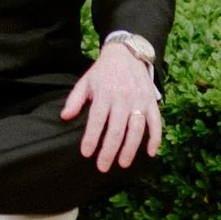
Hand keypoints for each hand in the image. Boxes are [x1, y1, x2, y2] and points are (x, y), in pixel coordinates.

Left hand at [62, 42, 161, 172]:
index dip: (92, 138)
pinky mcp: (151, 102)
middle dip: (109, 150)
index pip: (97, 120)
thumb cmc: (103, 71)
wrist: (126, 53)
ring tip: (123, 164)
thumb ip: (75, 100)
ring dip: (130, 149)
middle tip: (103, 167)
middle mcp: (123, 97)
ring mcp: (139, 100)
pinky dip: (155, 138)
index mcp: (105, 93)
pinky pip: (156, 122)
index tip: (87, 153)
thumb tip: (64, 117)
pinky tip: (150, 153)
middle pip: (116, 129)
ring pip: (136, 129)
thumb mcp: (85, 81)